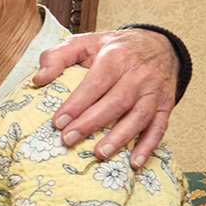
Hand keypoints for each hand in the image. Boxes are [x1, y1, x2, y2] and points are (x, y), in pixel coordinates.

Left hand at [32, 27, 178, 166]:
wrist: (156, 44)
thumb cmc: (113, 48)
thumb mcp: (84, 42)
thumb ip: (58, 56)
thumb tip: (39, 79)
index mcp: (116, 57)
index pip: (95, 83)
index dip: (77, 104)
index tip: (58, 122)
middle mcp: (139, 75)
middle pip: (116, 102)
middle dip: (91, 123)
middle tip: (69, 140)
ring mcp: (154, 91)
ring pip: (139, 116)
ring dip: (120, 138)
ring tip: (99, 154)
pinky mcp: (166, 104)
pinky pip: (160, 127)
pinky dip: (149, 146)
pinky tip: (135, 162)